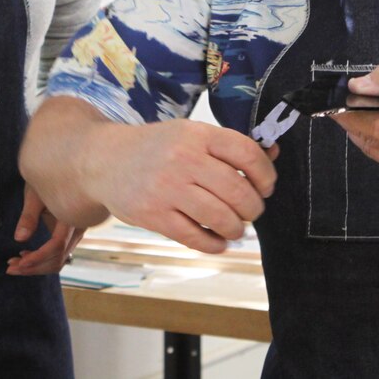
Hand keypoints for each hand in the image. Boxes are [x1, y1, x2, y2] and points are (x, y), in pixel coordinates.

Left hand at [6, 185, 83, 275]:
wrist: (61, 170)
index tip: (18, 261)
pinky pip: (60, 254)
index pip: (57, 245)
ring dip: (37, 266)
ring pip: (60, 259)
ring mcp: (77, 232)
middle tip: (10, 267)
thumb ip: (28, 216)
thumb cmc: (47, 179)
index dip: (38, 257)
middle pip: (59, 258)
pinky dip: (43, 260)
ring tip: (14, 264)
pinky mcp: (72, 234)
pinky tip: (25, 255)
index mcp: (70, 215)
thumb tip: (19, 238)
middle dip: (34, 267)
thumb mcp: (34, 194)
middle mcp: (79, 227)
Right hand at [86, 120, 276, 254]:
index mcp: (197, 134)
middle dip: (252, 208)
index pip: (247, 153)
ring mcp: (167, 188)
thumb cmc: (156, 147)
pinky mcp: (153, 215)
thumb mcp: (190, 134)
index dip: (265, 174)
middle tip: (250, 211)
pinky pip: (196, 237)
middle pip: (238, 191)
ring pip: (220, 218)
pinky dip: (215, 244)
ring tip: (234, 227)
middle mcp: (183, 158)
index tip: (266, 187)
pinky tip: (217, 240)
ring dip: (236, 228)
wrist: (105, 160)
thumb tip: (273, 155)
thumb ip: (229, 146)